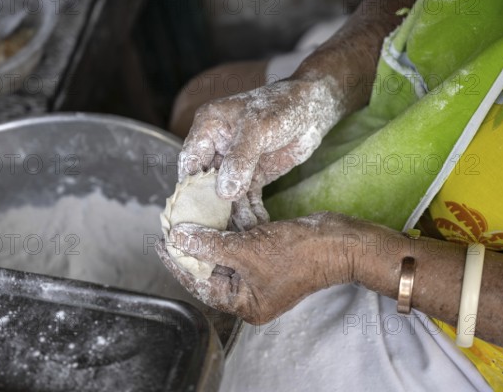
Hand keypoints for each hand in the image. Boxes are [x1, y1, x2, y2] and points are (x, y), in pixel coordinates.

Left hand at [156, 212, 357, 324]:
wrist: (340, 242)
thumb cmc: (299, 255)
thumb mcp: (248, 251)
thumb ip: (210, 246)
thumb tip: (178, 239)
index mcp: (245, 301)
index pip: (201, 283)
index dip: (180, 262)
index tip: (163, 242)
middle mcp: (250, 287)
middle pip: (212, 263)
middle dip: (197, 239)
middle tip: (176, 220)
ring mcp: (260, 267)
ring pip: (228, 245)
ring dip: (216, 223)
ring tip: (196, 205)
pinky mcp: (269, 249)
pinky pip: (245, 234)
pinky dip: (238, 218)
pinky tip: (226, 200)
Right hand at [178, 78, 341, 229]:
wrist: (315, 107)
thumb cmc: (283, 105)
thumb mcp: (259, 128)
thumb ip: (240, 159)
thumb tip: (224, 193)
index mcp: (208, 127)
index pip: (190, 162)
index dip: (189, 188)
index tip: (193, 214)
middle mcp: (217, 147)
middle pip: (206, 184)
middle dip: (213, 208)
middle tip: (218, 232)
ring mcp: (235, 164)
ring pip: (228, 195)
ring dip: (236, 214)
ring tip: (245, 233)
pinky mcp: (253, 175)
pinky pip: (248, 198)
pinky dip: (252, 212)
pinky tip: (257, 225)